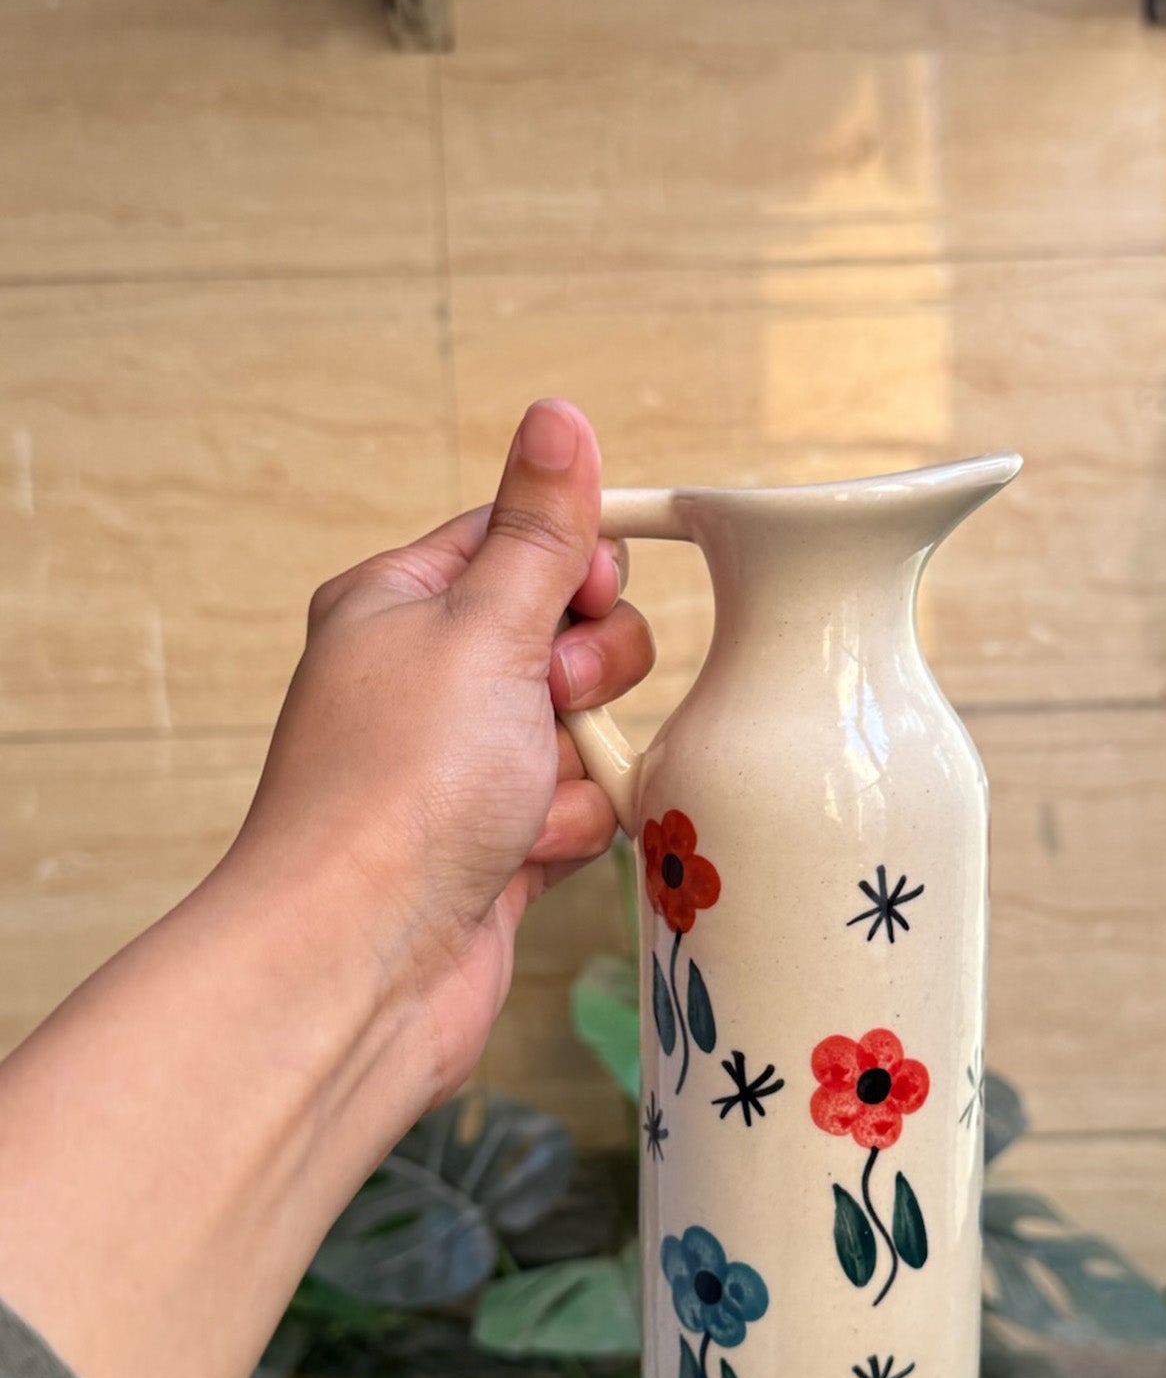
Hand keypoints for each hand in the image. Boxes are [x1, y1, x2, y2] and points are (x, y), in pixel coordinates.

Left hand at [230, 399, 651, 1096]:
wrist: (364, 960)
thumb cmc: (399, 790)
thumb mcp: (483, 627)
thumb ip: (542, 531)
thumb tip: (558, 417)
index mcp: (401, 605)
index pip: (520, 539)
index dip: (577, 565)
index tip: (590, 596)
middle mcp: (429, 680)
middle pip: (571, 634)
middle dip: (590, 674)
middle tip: (550, 703)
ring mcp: (465, 767)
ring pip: (588, 730)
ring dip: (580, 765)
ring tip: (526, 801)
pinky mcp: (499, 843)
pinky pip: (582, 807)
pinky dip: (572, 830)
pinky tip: (524, 856)